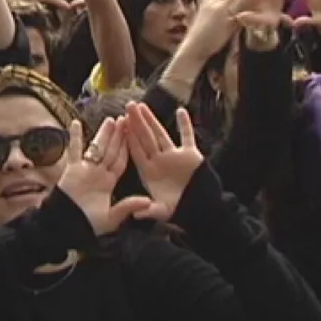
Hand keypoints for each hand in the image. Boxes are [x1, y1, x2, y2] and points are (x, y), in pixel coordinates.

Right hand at [56, 118, 152, 236]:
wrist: (67, 225)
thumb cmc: (88, 224)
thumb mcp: (112, 217)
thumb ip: (128, 207)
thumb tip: (148, 202)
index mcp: (109, 182)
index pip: (121, 160)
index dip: (127, 147)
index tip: (134, 134)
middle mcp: (98, 173)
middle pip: (111, 150)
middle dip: (118, 136)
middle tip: (125, 119)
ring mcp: (85, 169)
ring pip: (96, 148)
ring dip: (103, 134)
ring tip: (110, 120)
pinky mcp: (72, 169)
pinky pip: (74, 150)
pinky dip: (75, 137)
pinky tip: (76, 123)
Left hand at [124, 103, 203, 221]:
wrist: (199, 207)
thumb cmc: (178, 209)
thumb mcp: (161, 211)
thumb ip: (149, 211)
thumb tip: (135, 215)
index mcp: (150, 171)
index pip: (137, 151)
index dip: (129, 138)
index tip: (121, 124)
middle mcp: (159, 160)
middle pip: (146, 138)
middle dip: (137, 123)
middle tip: (128, 106)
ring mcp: (174, 156)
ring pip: (161, 134)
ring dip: (153, 120)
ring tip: (143, 106)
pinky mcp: (190, 155)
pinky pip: (187, 137)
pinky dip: (185, 125)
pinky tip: (181, 111)